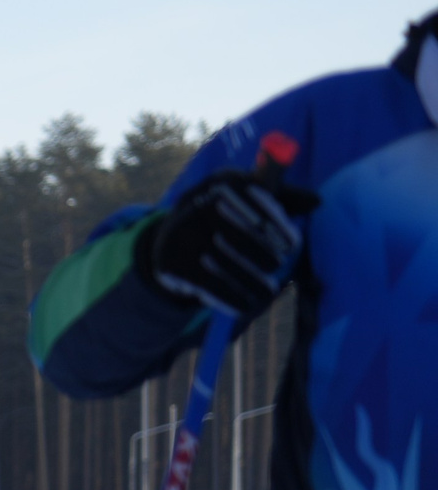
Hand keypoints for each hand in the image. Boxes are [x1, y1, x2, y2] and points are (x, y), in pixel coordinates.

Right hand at [138, 169, 317, 315]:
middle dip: (261, 253)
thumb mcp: (251, 200)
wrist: (173, 239)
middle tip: (278, 267)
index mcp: (221, 183)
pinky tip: (245, 306)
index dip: (274, 224)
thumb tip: (317, 201)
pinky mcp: (173, 262)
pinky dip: (229, 298)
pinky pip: (207, 284)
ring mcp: (183, 234)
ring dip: (249, 280)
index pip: (250, 201)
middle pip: (236, 233)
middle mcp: (197, 204)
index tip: (292, 245)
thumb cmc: (228, 216)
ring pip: (223, 262)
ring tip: (268, 292)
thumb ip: (283, 198)